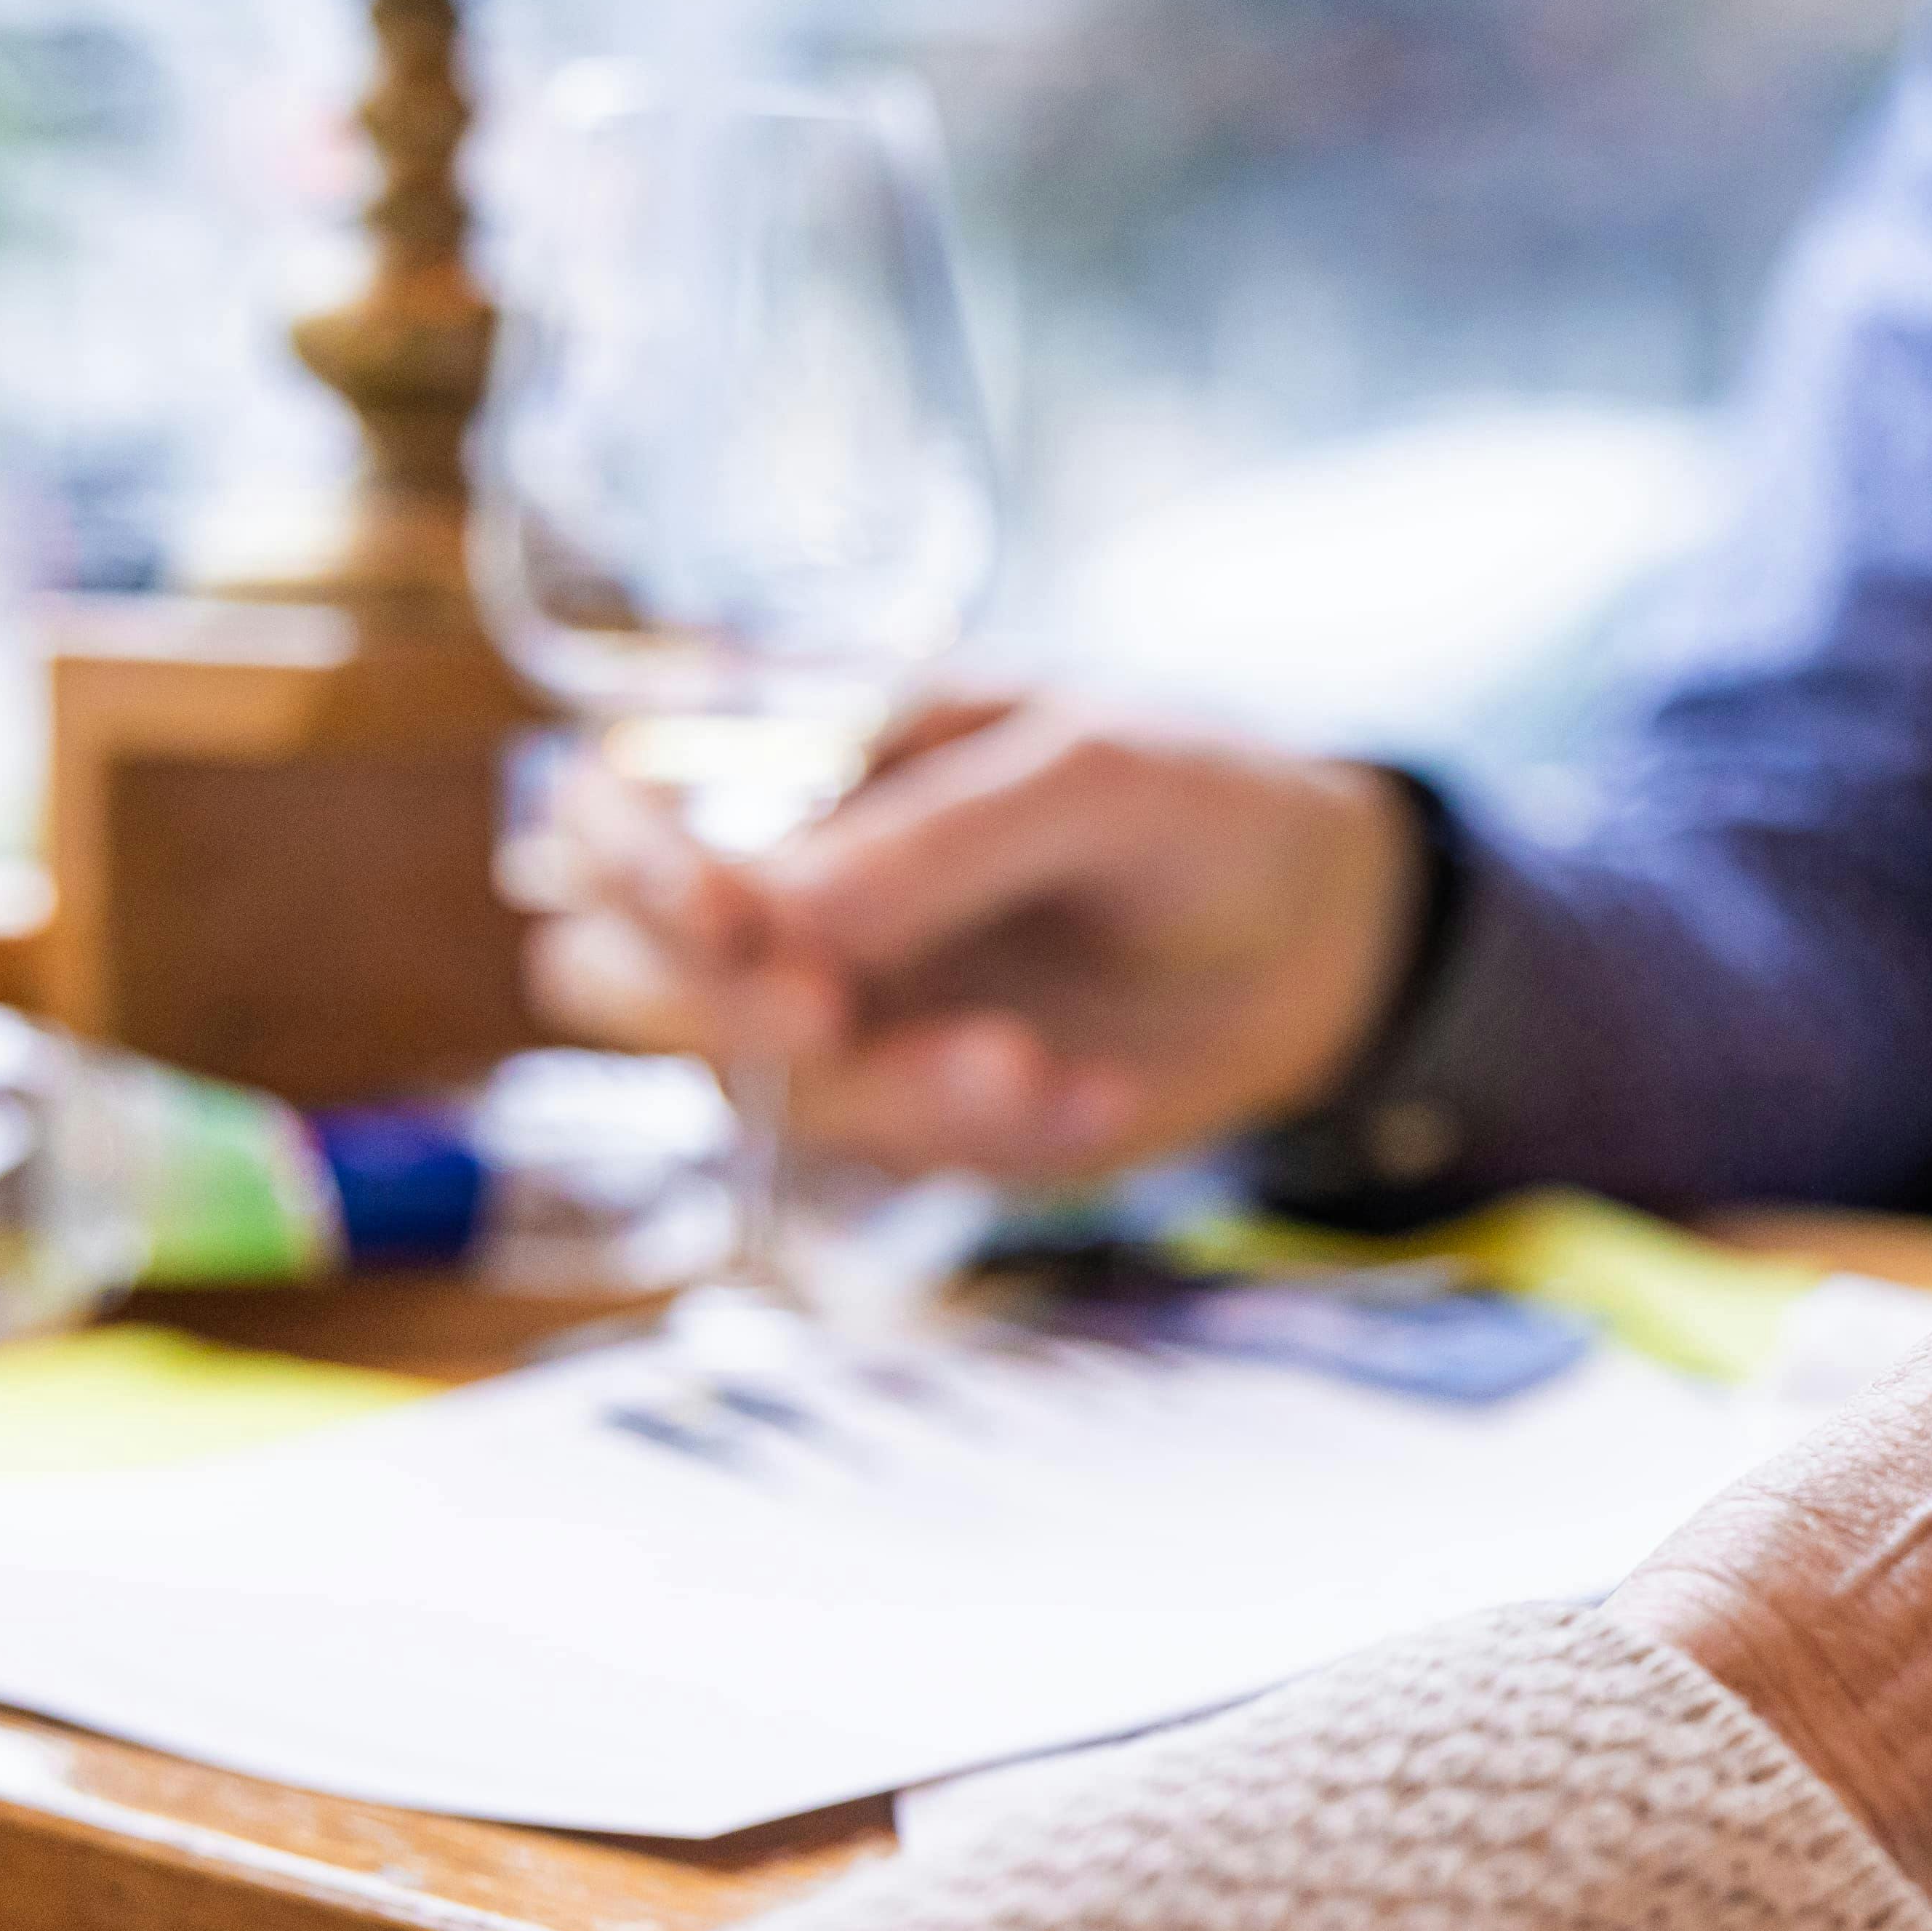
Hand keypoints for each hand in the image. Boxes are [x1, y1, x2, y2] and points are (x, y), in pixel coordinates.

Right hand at [527, 695, 1423, 1180]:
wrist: (1326, 932)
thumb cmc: (1199, 803)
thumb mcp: (1096, 775)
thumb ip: (940, 838)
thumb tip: (777, 908)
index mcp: (799, 770)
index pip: (606, 813)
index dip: (622, 863)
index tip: (725, 910)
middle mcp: (785, 900)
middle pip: (615, 975)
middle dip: (708, 1007)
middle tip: (830, 1012)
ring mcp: (840, 1021)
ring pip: (757, 1090)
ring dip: (883, 1092)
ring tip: (1034, 1063)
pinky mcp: (913, 1122)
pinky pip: (890, 1160)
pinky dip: (989, 1137)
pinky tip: (1094, 1094)